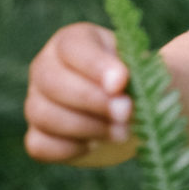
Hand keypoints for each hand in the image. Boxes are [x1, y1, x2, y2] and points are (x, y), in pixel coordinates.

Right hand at [25, 23, 133, 163]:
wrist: (139, 115)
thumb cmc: (144, 83)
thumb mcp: (150, 70)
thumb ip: (143, 72)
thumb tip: (118, 87)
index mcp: (75, 41)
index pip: (72, 46)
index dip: (95, 65)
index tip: (120, 83)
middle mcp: (48, 66)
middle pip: (51, 81)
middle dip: (92, 100)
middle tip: (126, 113)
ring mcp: (38, 100)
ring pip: (42, 113)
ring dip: (85, 127)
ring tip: (121, 133)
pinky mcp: (38, 135)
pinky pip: (39, 145)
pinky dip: (68, 149)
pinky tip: (94, 145)